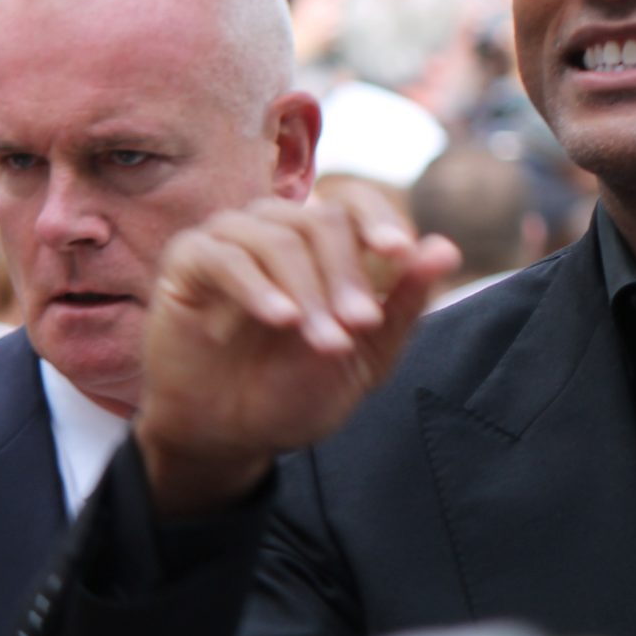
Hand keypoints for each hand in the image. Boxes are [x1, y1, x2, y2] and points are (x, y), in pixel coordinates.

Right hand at [134, 187, 459, 516]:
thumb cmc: (300, 387)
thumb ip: (404, 302)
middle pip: (322, 220)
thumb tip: (446, 248)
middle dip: (346, 276)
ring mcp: (233, 240)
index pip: (356, 201)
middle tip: (358, 326)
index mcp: (326, 243)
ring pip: (277, 236)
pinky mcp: (188, 262)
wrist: (232, 434)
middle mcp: (280, 228)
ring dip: (307, 290)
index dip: (379, 218)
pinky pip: (224, 255)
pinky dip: (257, 286)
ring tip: (321, 342)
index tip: (398, 252)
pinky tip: (280, 318)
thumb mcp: (367, 354)